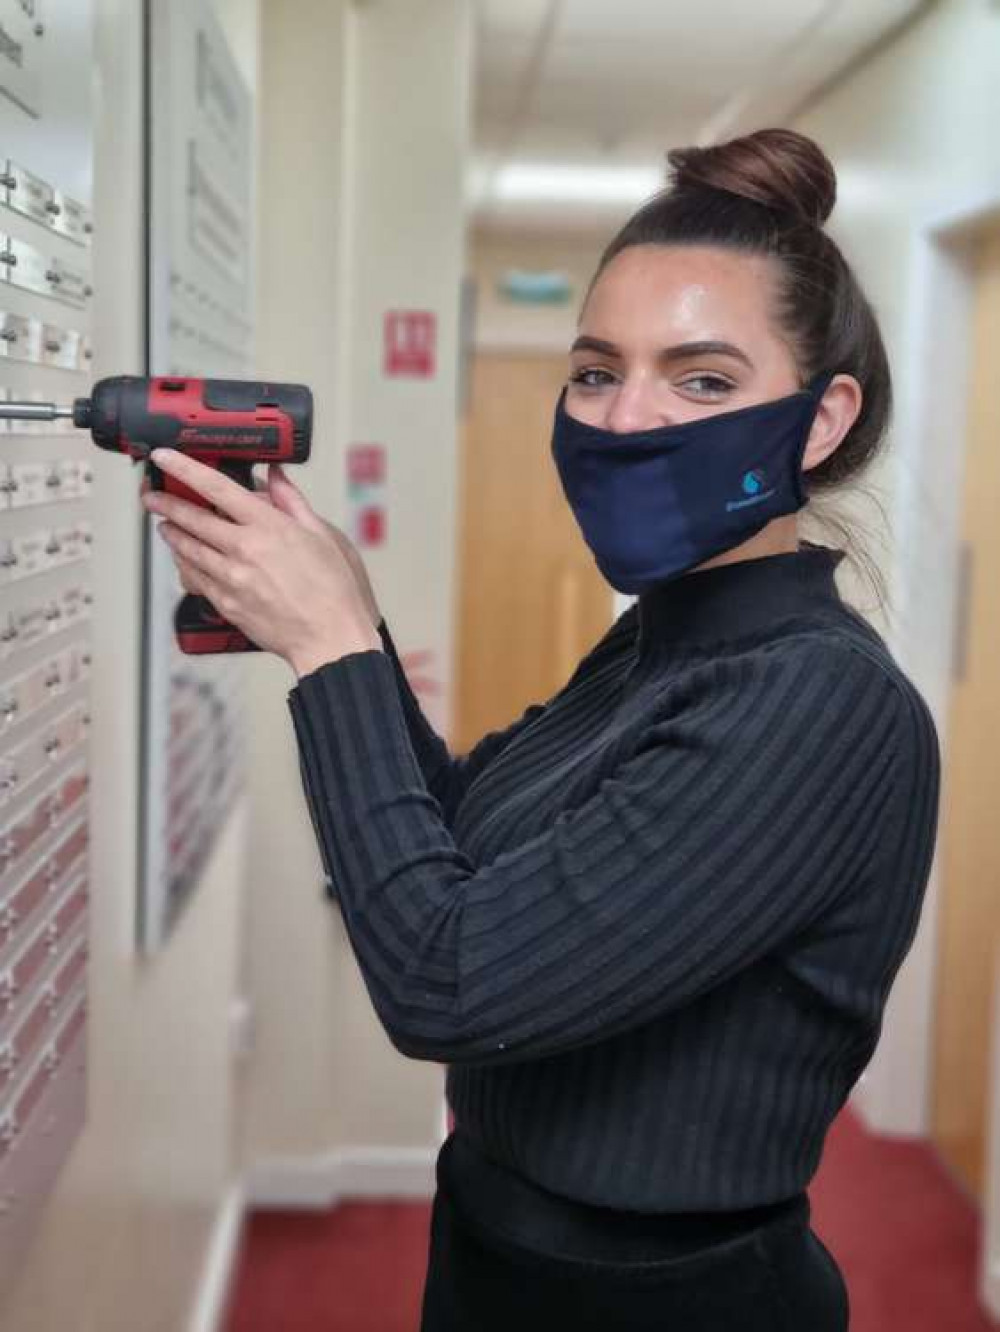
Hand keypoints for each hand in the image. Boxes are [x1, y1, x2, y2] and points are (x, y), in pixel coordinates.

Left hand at [139, 451, 381, 676]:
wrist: (330, 638)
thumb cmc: (333, 591)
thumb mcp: (322, 535)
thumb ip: (292, 501)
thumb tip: (276, 475)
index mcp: (269, 527)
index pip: (217, 488)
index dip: (185, 469)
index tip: (166, 459)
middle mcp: (245, 550)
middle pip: (192, 518)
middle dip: (167, 504)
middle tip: (153, 496)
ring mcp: (232, 579)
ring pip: (188, 549)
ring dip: (172, 534)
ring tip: (164, 526)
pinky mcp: (227, 604)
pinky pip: (195, 578)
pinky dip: (184, 564)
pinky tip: (183, 558)